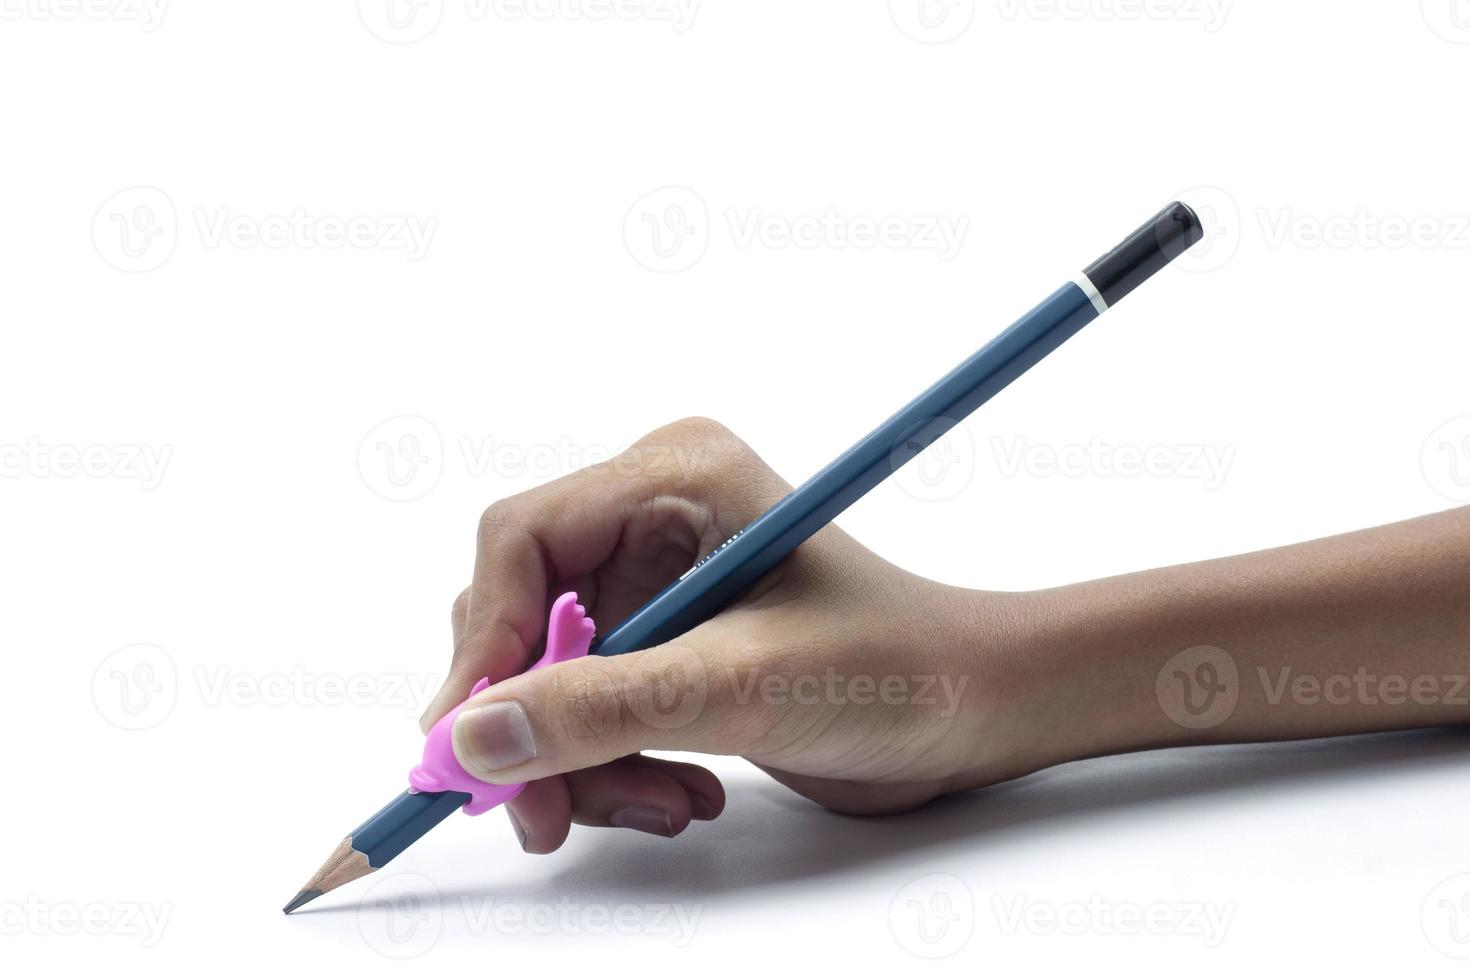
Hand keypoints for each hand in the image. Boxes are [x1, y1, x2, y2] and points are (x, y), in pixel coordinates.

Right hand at [422, 418, 1031, 852]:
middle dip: (533, 722)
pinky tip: (684, 792)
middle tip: (544, 815)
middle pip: (521, 615)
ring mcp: (656, 580)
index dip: (484, 643)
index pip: (521, 540)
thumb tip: (469, 739)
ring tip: (661, 805)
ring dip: (583, 759)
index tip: (470, 745)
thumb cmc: (894, 667)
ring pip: (547, 676)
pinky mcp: (667, 640)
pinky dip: (615, 763)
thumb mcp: (741, 687)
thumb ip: (602, 708)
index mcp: (674, 477)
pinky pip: (589, 706)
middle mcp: (653, 516)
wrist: (973, 709)